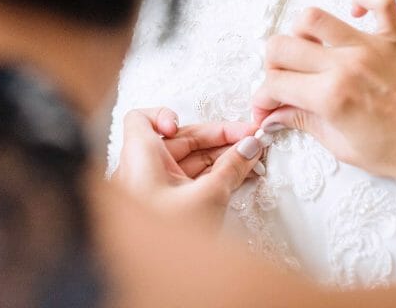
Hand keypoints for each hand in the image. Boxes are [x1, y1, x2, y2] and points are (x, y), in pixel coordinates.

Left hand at [113, 107, 263, 227]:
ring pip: (191, 161)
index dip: (164, 114)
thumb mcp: (207, 198)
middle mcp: (145, 170)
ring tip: (255, 157)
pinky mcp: (172, 206)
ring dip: (223, 157)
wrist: (159, 281)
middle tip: (250, 137)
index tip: (185, 125)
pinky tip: (244, 174)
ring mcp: (158, 189)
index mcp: (140, 159)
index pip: (142, 119)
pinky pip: (194, 180)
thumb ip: (231, 168)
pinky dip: (216, 175)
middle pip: (180, 139)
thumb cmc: (168, 241)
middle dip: (217, 137)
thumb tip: (251, 146)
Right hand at [252, 0, 395, 189]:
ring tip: (312, 51)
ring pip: (314, 17)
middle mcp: (345, 64)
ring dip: (302, 33)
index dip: (261, 99)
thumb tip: (276, 114)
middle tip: (285, 81)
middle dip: (272, 66)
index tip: (267, 108)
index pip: (274, 84)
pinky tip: (353, 15)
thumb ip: (305, 123)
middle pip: (282, 46)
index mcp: (330, 97)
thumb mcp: (344, 148)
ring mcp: (371, 45)